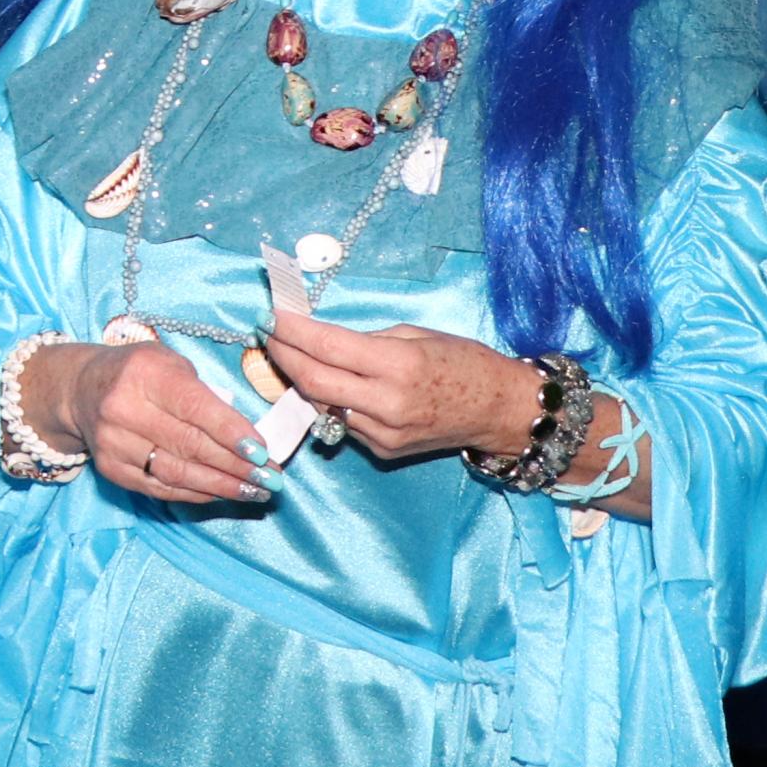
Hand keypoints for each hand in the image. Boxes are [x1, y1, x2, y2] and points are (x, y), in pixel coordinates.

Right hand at [37, 338, 271, 505]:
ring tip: (255, 491)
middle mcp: (123, 408)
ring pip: (178, 473)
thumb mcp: (172, 364)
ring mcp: (113, 442)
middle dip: (236, 466)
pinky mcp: (111, 468)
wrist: (83, 389)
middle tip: (271, 478)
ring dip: (222, 486)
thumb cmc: (142, 373)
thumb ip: (206, 395)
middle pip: (190, 445)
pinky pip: (161, 488)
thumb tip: (249, 440)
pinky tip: (222, 493)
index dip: (232, 432)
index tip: (263, 452)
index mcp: (145, 373)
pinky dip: (197, 493)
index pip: (195, 407)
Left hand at [261, 309, 542, 462]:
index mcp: (398, 365)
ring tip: (292, 355)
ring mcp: (383, 433)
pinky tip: (334, 385)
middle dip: (282, 355)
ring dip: (303, 379)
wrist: (499, 410)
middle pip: (313, 381)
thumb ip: (366, 340)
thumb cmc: (463, 362)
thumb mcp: (415, 335)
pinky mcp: (383, 451)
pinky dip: (332, 401)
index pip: (327, 348)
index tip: (269, 315)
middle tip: (267, 334)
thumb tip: (322, 339)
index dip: (291, 331)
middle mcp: (387, 403)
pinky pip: (344, 422)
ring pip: (323, 404)